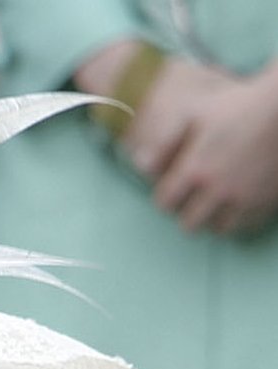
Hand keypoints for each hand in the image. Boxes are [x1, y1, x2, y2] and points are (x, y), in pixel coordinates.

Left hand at [126, 59, 277, 232]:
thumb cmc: (237, 106)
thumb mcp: (195, 113)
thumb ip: (164, 140)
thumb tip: (138, 166)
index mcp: (195, 169)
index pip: (164, 203)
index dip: (166, 194)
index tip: (175, 183)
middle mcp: (216, 191)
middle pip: (188, 223)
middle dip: (188, 208)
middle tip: (197, 191)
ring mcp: (242, 201)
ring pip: (215, 229)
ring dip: (212, 216)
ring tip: (217, 196)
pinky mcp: (262, 206)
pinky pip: (242, 228)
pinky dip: (236, 218)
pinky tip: (237, 199)